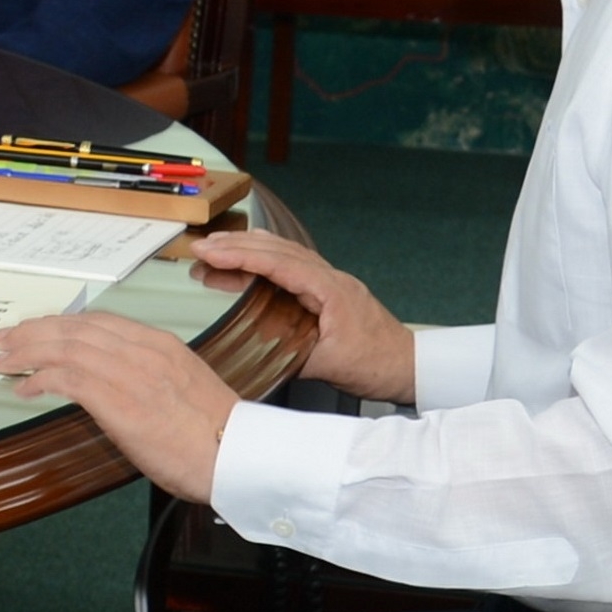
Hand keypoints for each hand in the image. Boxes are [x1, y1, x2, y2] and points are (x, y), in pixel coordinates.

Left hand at [0, 311, 238, 505]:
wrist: (236, 456)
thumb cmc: (214, 434)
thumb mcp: (181, 388)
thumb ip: (148, 375)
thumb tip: (112, 382)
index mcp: (161, 345)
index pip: (99, 322)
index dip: (61, 323)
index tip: (37, 329)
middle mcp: (143, 351)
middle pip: (75, 329)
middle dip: (34, 331)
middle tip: (6, 339)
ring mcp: (130, 373)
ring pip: (65, 348)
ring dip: (28, 352)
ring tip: (4, 360)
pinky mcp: (119, 401)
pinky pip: (67, 378)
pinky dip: (40, 380)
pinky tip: (25, 388)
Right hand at [182, 228, 414, 401]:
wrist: (410, 366)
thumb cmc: (378, 365)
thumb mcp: (328, 366)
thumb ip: (290, 356)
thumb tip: (255, 353)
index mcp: (330, 290)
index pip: (277, 264)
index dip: (239, 256)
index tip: (209, 253)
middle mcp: (332, 279)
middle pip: (279, 251)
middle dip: (237, 245)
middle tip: (202, 246)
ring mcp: (333, 282)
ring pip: (287, 252)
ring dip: (251, 246)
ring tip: (218, 245)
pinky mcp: (331, 291)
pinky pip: (295, 263)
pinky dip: (269, 255)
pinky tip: (256, 253)